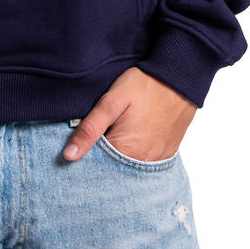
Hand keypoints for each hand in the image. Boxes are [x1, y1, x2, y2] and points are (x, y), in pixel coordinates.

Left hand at [62, 67, 197, 161]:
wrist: (180, 78)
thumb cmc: (145, 85)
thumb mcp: (112, 101)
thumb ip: (90, 129)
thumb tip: (69, 155)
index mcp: (125, 151)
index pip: (96, 168)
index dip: (85, 157)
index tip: (79, 146)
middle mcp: (142, 162)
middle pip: (113, 170)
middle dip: (101, 160)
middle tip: (99, 136)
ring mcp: (158, 159)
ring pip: (130, 167)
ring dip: (119, 159)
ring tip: (116, 136)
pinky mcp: (168, 152)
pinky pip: (146, 162)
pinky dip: (136, 155)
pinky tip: (132, 140)